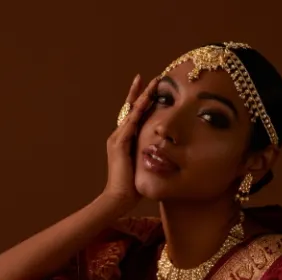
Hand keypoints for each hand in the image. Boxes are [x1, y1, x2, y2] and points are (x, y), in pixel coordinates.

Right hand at [102, 74, 158, 209]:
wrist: (118, 198)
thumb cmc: (132, 187)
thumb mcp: (143, 166)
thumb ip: (149, 155)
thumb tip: (164, 151)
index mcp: (124, 140)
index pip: (134, 116)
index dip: (142, 102)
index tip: (151, 88)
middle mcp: (118, 136)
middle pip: (131, 109)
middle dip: (141, 92)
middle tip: (152, 78)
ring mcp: (117, 139)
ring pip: (131, 113)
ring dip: (142, 97)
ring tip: (152, 84)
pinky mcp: (119, 145)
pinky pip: (130, 125)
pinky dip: (137, 112)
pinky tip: (145, 101)